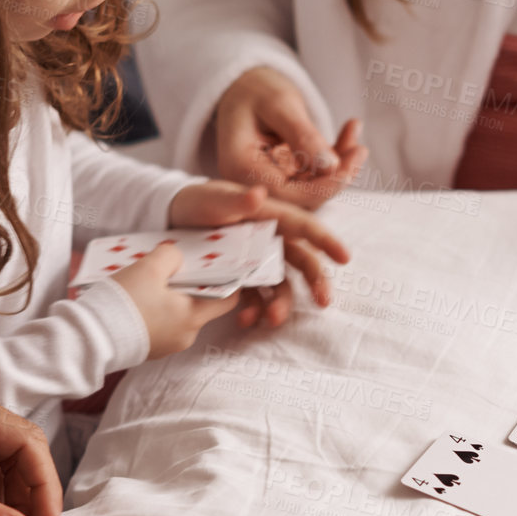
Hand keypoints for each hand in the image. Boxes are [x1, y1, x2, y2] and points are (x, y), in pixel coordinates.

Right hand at [107, 242, 240, 359]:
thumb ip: (171, 255)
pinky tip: (137, 298)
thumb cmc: (125, 303)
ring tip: (148, 282)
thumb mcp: (150, 267)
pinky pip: (160, 324)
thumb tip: (176, 258)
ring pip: (177, 314)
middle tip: (171, 269)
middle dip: (188, 285)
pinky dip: (155, 310)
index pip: (227, 299)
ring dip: (168, 297)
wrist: (90, 338)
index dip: (226, 280)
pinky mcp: (149, 348)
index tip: (216, 266)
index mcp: (193, 317)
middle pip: (199, 304)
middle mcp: (185, 336)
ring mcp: (167, 345)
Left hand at [168, 179, 350, 327]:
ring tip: (271, 319)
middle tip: (323, 302)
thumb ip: (236, 200)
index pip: (304, 226)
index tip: (344, 258)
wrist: (171, 220)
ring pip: (280, 284)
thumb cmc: (198, 202)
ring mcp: (257, 261)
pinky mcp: (241, 277)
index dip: (326, 240)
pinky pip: (255, 296)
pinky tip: (245, 320)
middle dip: (316, 281)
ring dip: (281, 303)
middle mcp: (270, 239)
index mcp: (270, 215)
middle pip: (301, 260)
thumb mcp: (213, 198)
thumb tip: (259, 195)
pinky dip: (254, 310)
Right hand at [213, 67, 366, 209]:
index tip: (348, 170)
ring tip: (357, 139)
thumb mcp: (278, 104)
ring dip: (340, 168)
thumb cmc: (256, 89)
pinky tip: (350, 131)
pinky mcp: (284, 178)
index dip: (319, 188)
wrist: (245, 86)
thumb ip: (302, 134)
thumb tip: (331, 167)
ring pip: (312, 190)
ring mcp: (268, 183)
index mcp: (238, 167)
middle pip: (300, 198)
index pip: (283, 194)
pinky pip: (314, 178)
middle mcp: (249, 183)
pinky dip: (335, 158)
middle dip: (335, 178)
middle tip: (360, 151)